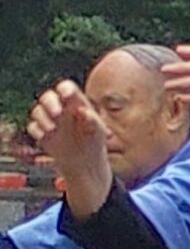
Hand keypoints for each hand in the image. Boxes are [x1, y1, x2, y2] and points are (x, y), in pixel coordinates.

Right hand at [28, 81, 109, 203]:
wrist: (85, 160)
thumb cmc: (95, 140)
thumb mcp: (97, 131)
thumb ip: (92, 120)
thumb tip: (83, 110)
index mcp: (75, 103)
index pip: (66, 88)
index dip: (64, 88)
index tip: (66, 95)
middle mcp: (60, 108)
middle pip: (48, 96)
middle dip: (49, 103)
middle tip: (57, 114)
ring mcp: (49, 119)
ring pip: (37, 110)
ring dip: (42, 118)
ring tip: (52, 129)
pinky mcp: (41, 132)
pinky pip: (32, 126)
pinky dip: (36, 130)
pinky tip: (44, 136)